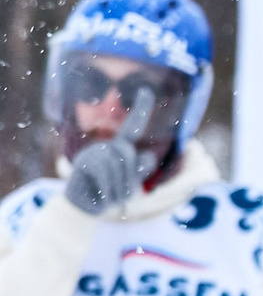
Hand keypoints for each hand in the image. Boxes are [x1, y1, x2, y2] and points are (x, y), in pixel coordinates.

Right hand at [62, 85, 155, 215]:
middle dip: (129, 177)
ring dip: (119, 187)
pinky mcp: (83, 163)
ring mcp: (92, 153)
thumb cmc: (112, 192)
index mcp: (120, 147)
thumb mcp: (132, 183)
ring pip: (118, 164)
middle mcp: (106, 146)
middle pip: (129, 153)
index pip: (133, 127)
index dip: (141, 109)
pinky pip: (105, 176)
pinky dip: (109, 190)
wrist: (84, 206)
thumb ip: (140, 169)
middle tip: (121, 192)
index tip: (145, 89)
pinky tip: (101, 195)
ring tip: (110, 193)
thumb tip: (146, 156)